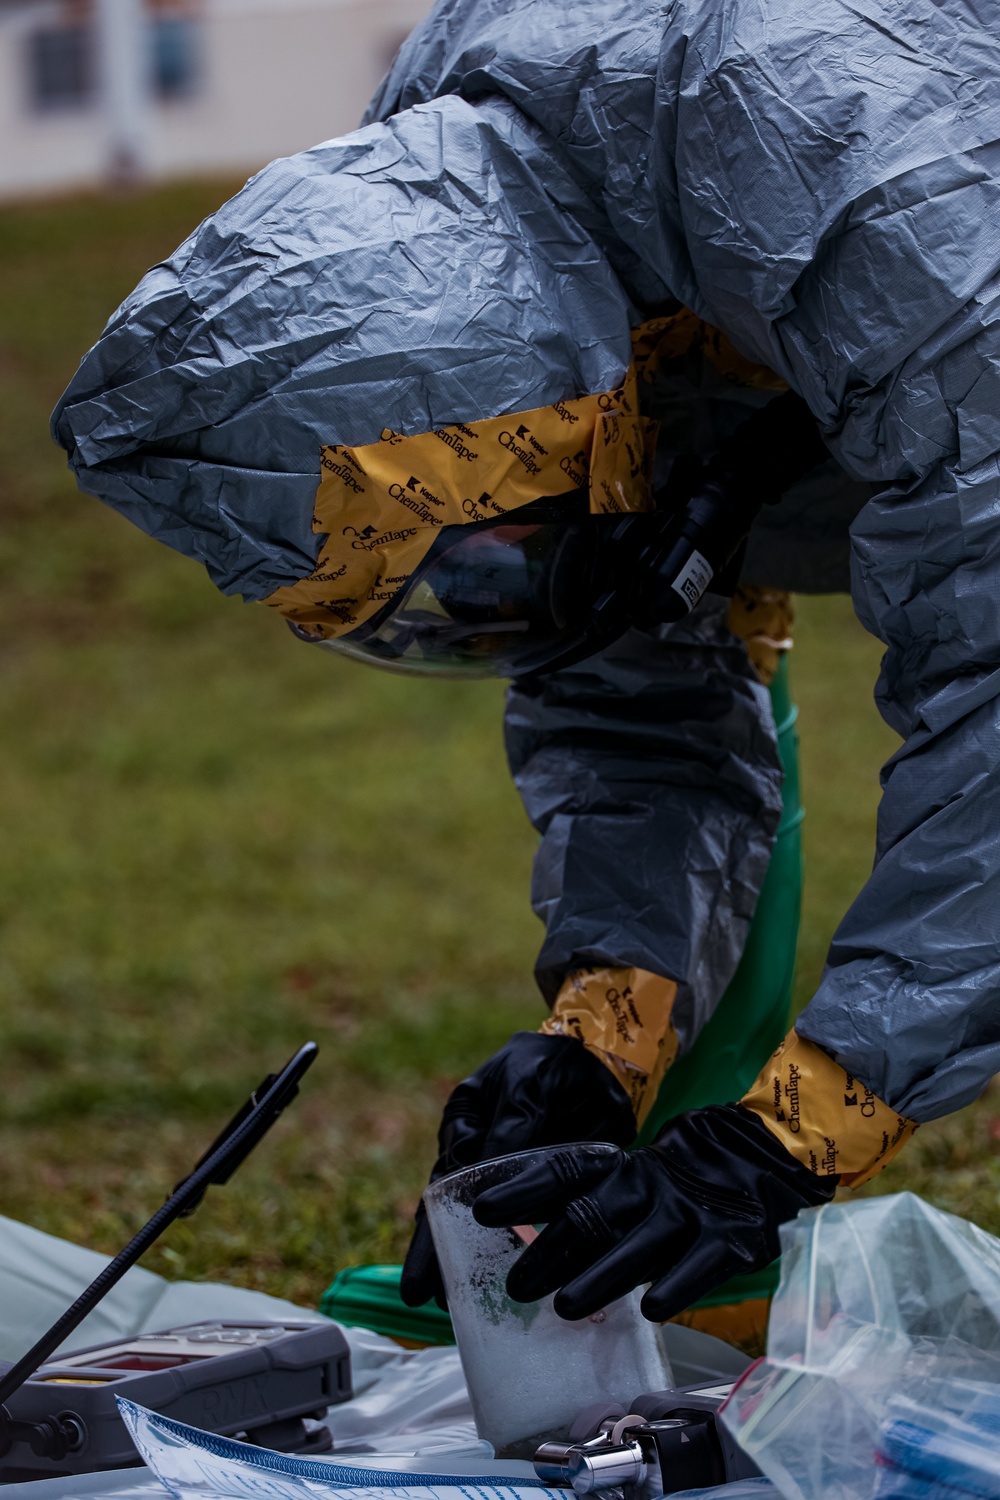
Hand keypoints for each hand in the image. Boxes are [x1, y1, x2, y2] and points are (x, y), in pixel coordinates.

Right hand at [400, 1031, 635, 1307]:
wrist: (603, 1062)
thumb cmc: (554, 1063)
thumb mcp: (527, 1086)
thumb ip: (510, 1130)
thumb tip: (484, 1185)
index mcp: (465, 1126)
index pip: (442, 1186)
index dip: (430, 1230)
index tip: (423, 1268)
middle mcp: (480, 1156)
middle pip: (451, 1213)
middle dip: (436, 1256)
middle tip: (422, 1298)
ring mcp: (512, 1179)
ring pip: (484, 1229)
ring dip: (471, 1263)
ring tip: (454, 1304)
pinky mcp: (548, 1194)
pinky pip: (529, 1231)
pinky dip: (517, 1257)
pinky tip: (512, 1288)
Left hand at [472, 1103, 836, 1320]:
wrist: (756, 1160)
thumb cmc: (668, 1187)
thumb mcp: (624, 1184)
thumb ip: (580, 1208)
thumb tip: (512, 1246)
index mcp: (618, 1169)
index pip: (563, 1173)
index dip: (522, 1189)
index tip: (481, 1207)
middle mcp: (647, 1188)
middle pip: (592, 1216)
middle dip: (549, 1252)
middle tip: (514, 1286)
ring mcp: (689, 1214)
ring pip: (639, 1246)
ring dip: (600, 1277)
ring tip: (565, 1308)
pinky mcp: (728, 1241)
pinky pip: (699, 1265)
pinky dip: (674, 1286)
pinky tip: (652, 1309)